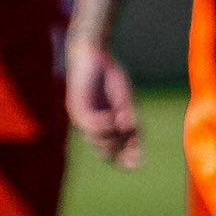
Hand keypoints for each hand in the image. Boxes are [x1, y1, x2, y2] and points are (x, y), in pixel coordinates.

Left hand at [65, 32, 140, 168]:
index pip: (113, 153)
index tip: (139, 163)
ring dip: (114, 134)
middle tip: (135, 137)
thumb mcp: (125, 102)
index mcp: (102, 127)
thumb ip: (130, 122)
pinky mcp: (76, 108)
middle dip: (122, 149)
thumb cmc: (109, 76)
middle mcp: (90, 127)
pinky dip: (105, 124)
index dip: (126, 160)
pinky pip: (91, 125)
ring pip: (98, 141)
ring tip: (122, 118)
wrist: (93, 53)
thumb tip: (135, 144)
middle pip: (107, 153)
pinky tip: (114, 116)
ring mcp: (81, 119)